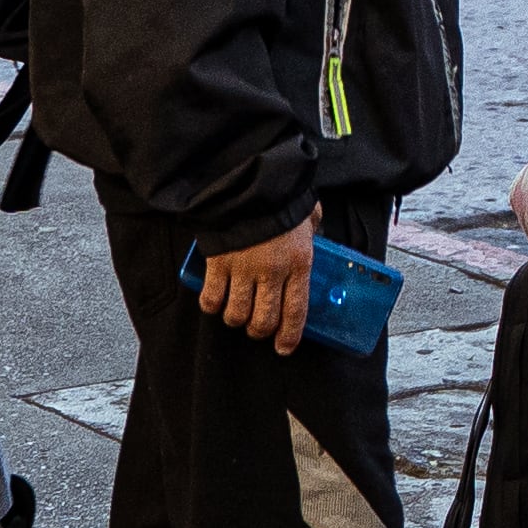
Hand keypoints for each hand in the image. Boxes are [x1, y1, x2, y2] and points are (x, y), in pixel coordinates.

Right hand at [201, 207, 319, 353]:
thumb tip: (316, 235)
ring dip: (236, 319)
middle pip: (263, 320)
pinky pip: (211, 297)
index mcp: (298, 262)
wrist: (248, 179)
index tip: (284, 348)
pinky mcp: (217, 262)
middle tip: (258, 329)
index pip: (295, 311)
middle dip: (260, 331)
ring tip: (236, 314)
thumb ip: (313, 230)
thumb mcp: (308, 215)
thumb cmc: (281, 196)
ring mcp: (242, 269)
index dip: (289, 336)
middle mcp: (271, 272)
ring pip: (236, 314)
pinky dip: (211, 305)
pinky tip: (215, 302)